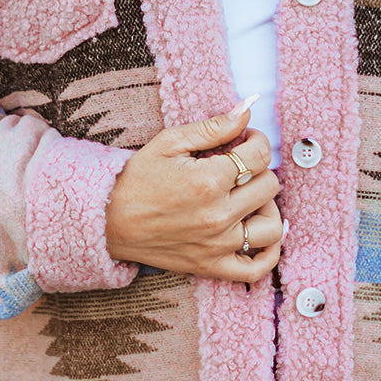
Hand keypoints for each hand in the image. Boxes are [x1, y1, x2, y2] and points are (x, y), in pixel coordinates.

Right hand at [104, 99, 282, 284]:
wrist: (107, 221)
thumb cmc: (136, 179)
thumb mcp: (169, 143)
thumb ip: (212, 127)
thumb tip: (246, 110)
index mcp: (207, 180)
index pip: (259, 155)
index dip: (256, 140)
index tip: (245, 140)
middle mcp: (217, 215)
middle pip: (269, 186)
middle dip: (259, 170)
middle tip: (241, 167)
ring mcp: (217, 245)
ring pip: (272, 227)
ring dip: (268, 208)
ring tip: (250, 199)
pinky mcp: (211, 266)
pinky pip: (256, 269)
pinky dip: (269, 254)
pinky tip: (261, 233)